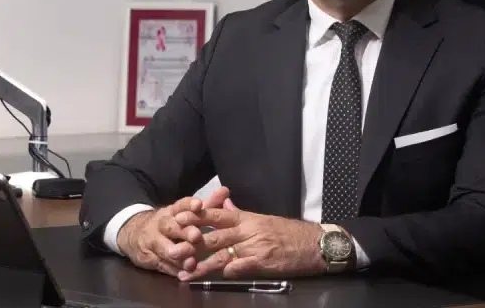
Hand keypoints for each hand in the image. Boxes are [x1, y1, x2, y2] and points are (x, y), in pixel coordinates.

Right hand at [116, 196, 207, 277]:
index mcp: (171, 211)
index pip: (180, 205)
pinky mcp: (149, 258)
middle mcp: (161, 224)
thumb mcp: (184, 212)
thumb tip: (225, 191)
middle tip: (197, 236)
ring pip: (164, 248)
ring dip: (179, 255)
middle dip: (184, 232)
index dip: (189, 204)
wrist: (133, 234)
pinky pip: (162, 265)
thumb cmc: (169, 223)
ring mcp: (153, 242)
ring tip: (191, 261)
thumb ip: (207, 204)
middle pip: (171, 226)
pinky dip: (174, 270)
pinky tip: (185, 274)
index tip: (199, 204)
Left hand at [173, 196, 324, 280]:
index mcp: (246, 219)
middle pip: (214, 235)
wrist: (313, 243)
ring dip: (202, 264)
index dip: (196, 216)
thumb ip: (240, 214)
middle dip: (191, 243)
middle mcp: (247, 230)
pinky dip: (229, 270)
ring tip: (185, 273)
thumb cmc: (288, 233)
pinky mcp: (263, 262)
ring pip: (222, 254)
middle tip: (172, 248)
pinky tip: (216, 277)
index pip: (216, 215)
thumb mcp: (263, 219)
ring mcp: (254, 246)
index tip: (177, 218)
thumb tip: (224, 206)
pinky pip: (241, 266)